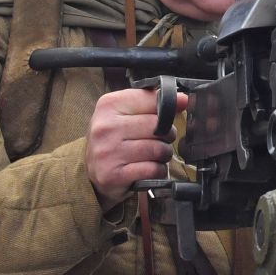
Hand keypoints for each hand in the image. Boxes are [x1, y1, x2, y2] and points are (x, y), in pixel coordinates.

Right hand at [86, 87, 188, 209]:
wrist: (92, 172)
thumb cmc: (115, 138)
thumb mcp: (128, 114)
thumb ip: (154, 103)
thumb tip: (182, 99)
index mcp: (109, 105)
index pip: (154, 100)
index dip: (165, 111)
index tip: (164, 117)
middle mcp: (105, 127)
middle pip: (158, 126)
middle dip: (167, 135)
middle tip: (160, 140)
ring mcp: (108, 152)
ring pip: (158, 149)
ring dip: (163, 155)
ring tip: (154, 155)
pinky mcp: (113, 175)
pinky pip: (153, 169)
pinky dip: (158, 171)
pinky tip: (149, 169)